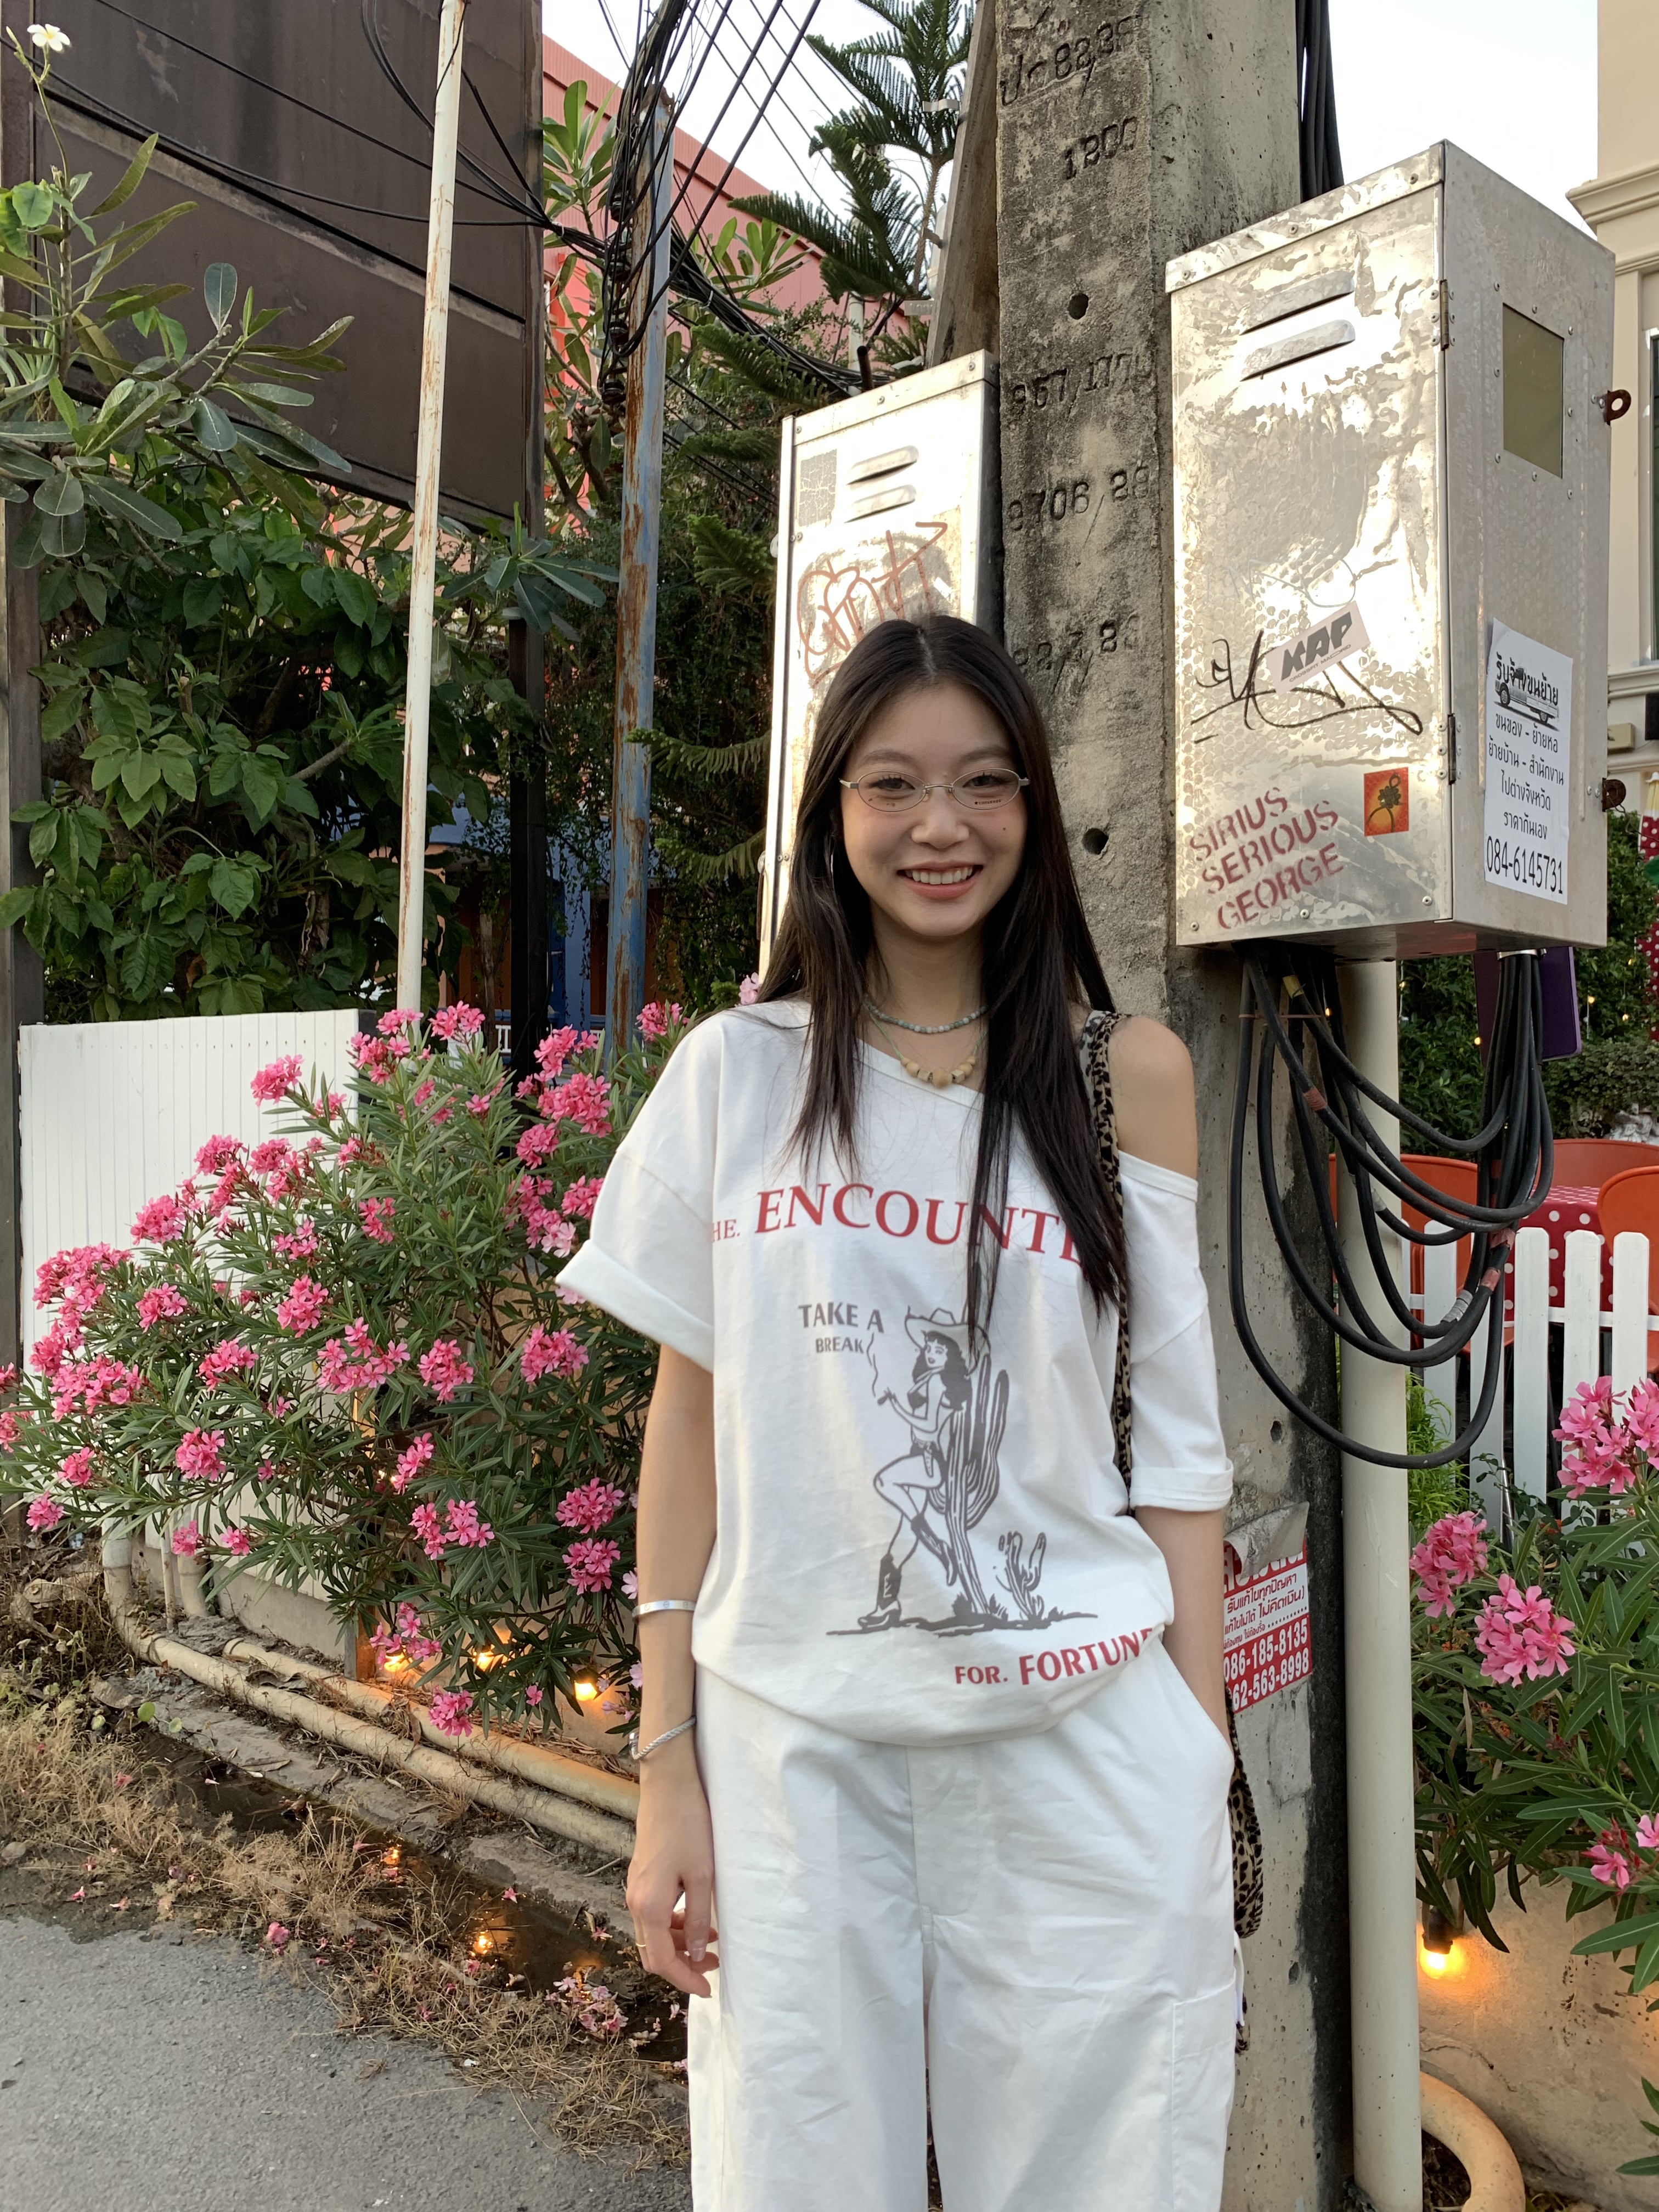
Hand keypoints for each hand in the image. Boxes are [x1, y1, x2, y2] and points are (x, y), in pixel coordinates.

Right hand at [626, 1739, 718, 1999]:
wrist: (668, 1784)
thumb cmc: (689, 1826)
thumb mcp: (703, 1876)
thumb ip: (699, 1919)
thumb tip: (695, 1955)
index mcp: (648, 1906)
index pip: (661, 1961)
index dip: (684, 1980)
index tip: (708, 1991)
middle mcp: (635, 1901)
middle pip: (653, 1952)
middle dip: (682, 1965)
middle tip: (713, 1967)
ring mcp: (635, 1888)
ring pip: (653, 1933)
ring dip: (679, 1944)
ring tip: (711, 1942)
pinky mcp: (642, 1876)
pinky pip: (654, 1914)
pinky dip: (674, 1924)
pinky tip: (696, 1917)